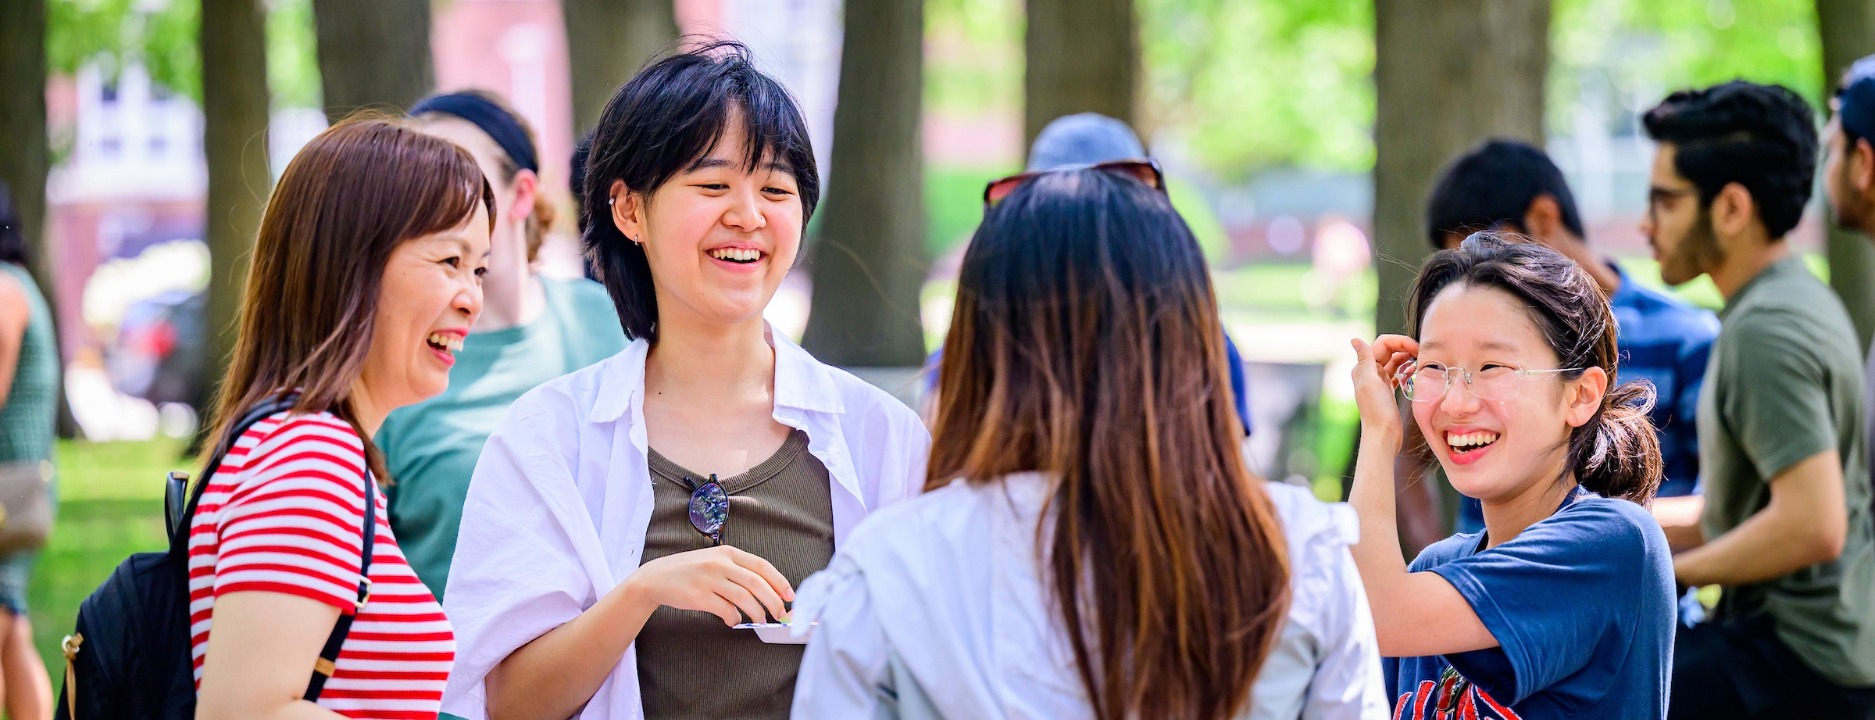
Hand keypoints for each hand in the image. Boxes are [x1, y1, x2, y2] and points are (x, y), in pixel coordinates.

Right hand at [622, 545, 793, 625]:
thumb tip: (766, 592)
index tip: (790, 595)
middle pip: (757, 583)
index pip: (762, 566)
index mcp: (728, 553)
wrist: (657, 577)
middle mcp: (720, 563)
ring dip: (757, 612)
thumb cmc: (690, 571)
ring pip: (744, 598)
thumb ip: (737, 571)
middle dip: (773, 601)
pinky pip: (725, 610)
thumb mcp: (714, 561)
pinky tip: (734, 621)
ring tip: (761, 620)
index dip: (779, 581)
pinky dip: (734, 619)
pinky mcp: (699, 596)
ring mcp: (709, 579)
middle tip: (780, 614)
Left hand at [1349, 335, 1418, 437]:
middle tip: (1422, 354)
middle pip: (1389, 350)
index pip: (1383, 343)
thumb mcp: (1370, 382)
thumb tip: (1354, 339)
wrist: (1383, 435)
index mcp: (1364, 367)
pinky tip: (1415, 371)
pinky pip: (1397, 374)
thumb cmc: (1377, 410)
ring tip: (1421, 360)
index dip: (1400, 342)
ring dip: (1407, 358)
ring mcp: (1379, 382)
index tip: (1416, 348)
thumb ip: (1365, 359)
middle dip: (1405, 348)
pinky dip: (1406, 369)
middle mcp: (1370, 372)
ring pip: (1394, 361)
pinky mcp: (1387, 391)